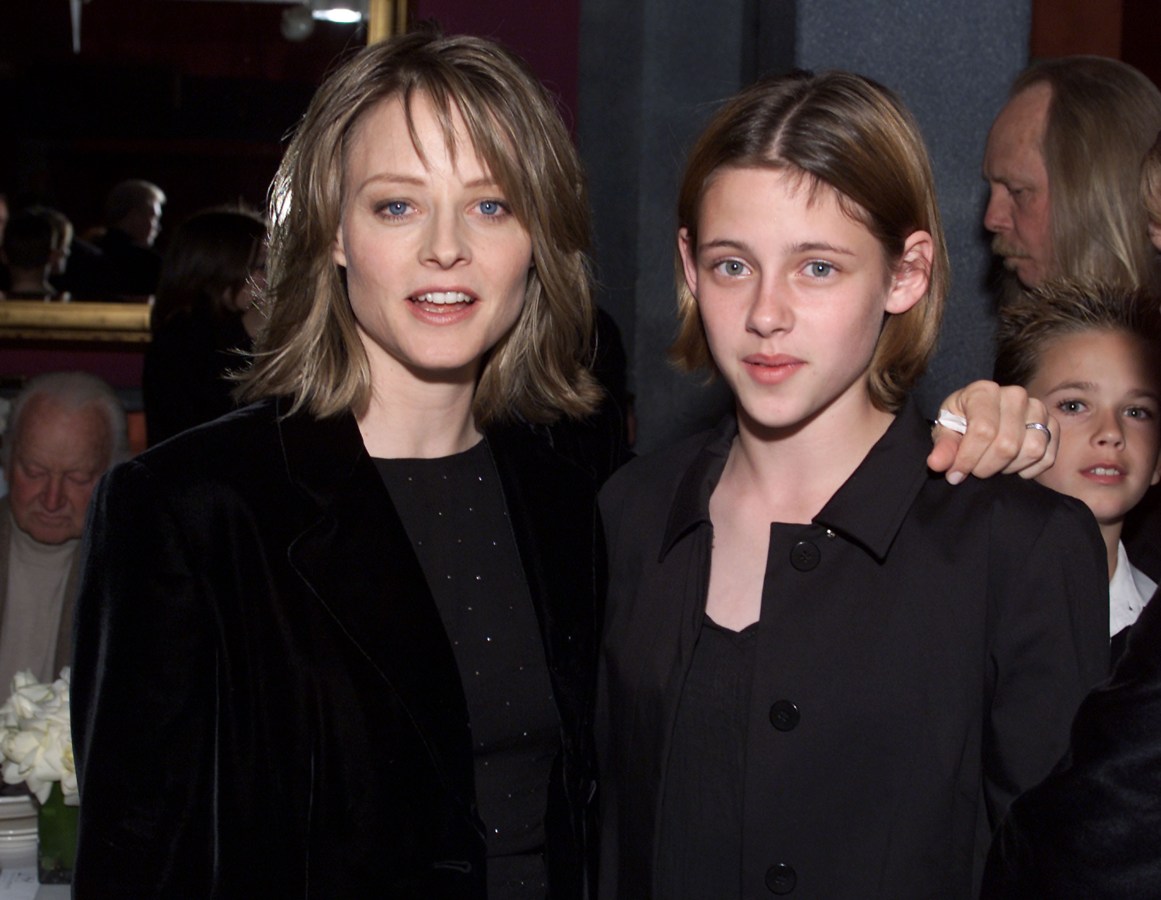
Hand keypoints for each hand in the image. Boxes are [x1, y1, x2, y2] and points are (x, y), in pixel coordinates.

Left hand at [927, 381, 1056, 483]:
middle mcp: (1015, 395)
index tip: (955, 474)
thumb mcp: (945, 431)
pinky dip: (1030, 469)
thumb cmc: (961, 422)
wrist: (981, 417)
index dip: (968, 458)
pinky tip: (1012, 466)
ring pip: (1032, 450)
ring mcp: (1038, 409)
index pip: (983, 430)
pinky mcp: (1053, 425)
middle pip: (1007, 444)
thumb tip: (937, 464)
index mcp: (984, 391)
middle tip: (974, 469)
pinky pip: (1048, 456)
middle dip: (986, 466)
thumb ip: (943, 447)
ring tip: (993, 464)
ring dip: (1009, 467)